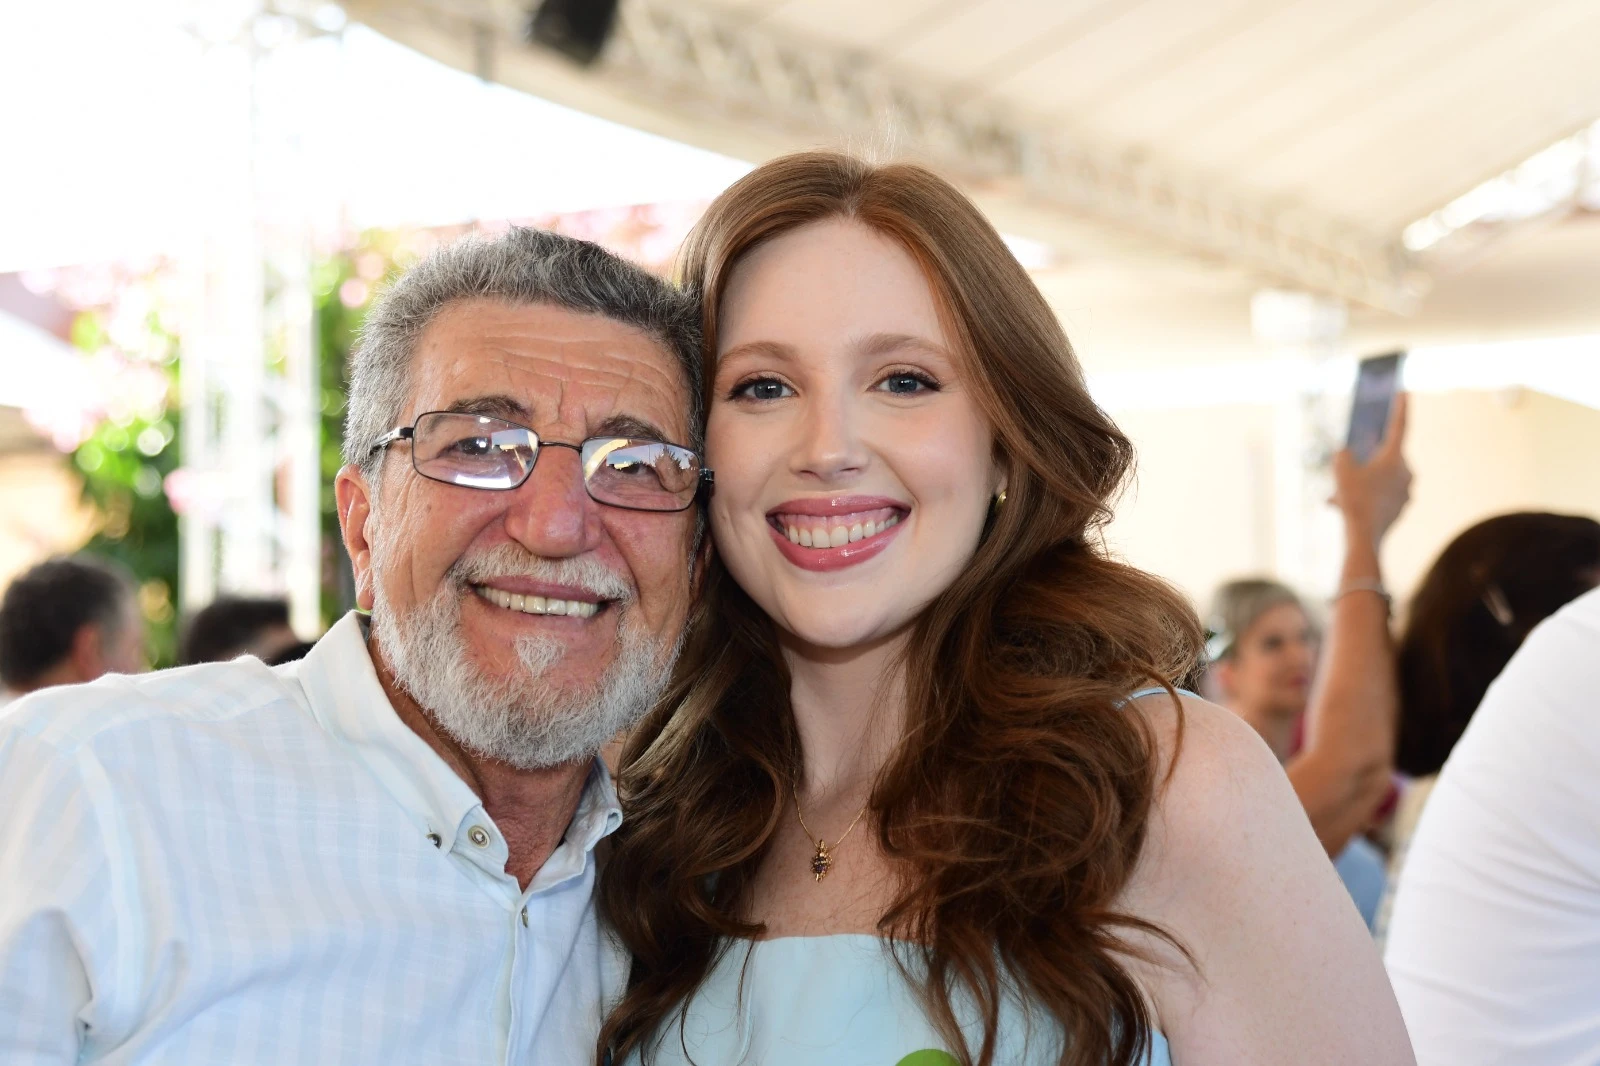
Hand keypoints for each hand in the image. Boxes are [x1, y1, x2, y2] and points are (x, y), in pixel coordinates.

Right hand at [1330, 393, 1410, 544]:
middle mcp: (1407, 472)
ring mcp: (1406, 491)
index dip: (1400, 406)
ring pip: (1380, 478)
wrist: (1364, 536)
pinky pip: (1381, 495)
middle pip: (1384, 457)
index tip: (1403, 390)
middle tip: (1349, 460)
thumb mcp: (1341, 470)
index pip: (1400, 426)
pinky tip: (1340, 504)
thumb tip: (1347, 453)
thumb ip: (1344, 455)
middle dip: (1365, 460)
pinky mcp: (1401, 507)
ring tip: (1336, 493)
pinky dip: (1364, 496)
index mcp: (1396, 457)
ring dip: (1360, 482)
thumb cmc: (1354, 499)